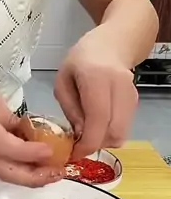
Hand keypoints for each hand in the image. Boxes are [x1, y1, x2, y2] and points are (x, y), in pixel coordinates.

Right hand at [0, 76, 63, 187]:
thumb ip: (12, 121)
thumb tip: (33, 136)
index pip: (5, 147)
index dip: (30, 152)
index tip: (51, 151)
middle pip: (4, 171)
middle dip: (33, 177)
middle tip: (58, 173)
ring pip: (1, 174)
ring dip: (27, 178)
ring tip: (49, 175)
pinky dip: (16, 173)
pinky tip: (31, 169)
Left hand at [55, 30, 137, 158]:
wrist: (112, 45)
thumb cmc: (81, 61)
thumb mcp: (63, 80)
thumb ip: (69, 108)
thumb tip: (80, 135)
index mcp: (96, 77)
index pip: (98, 118)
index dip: (87, 142)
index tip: (73, 153)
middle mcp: (119, 86)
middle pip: (114, 131)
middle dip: (95, 145)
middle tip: (78, 144)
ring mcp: (131, 95)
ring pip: (121, 134)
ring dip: (102, 141)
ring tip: (86, 131)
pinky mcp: (136, 103)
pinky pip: (124, 128)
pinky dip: (109, 133)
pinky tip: (97, 124)